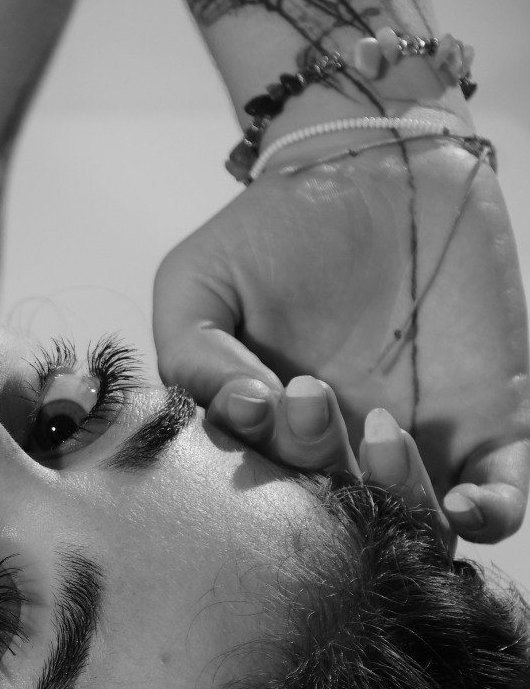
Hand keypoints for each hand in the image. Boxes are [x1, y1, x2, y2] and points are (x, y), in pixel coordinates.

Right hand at [155, 137, 529, 541]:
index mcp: (266, 432)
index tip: (258, 397)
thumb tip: (243, 411)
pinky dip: (486, 516)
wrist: (376, 162)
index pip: (257, 492)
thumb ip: (190, 353)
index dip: (258, 461)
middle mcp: (336, 452)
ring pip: (409, 525)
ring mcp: (415, 446)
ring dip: (393, 501)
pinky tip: (464, 500)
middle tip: (310, 394)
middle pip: (330, 513)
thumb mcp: (197, 281)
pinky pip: (500, 503)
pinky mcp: (489, 427)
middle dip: (315, 462)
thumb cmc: (274, 227)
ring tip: (381, 430)